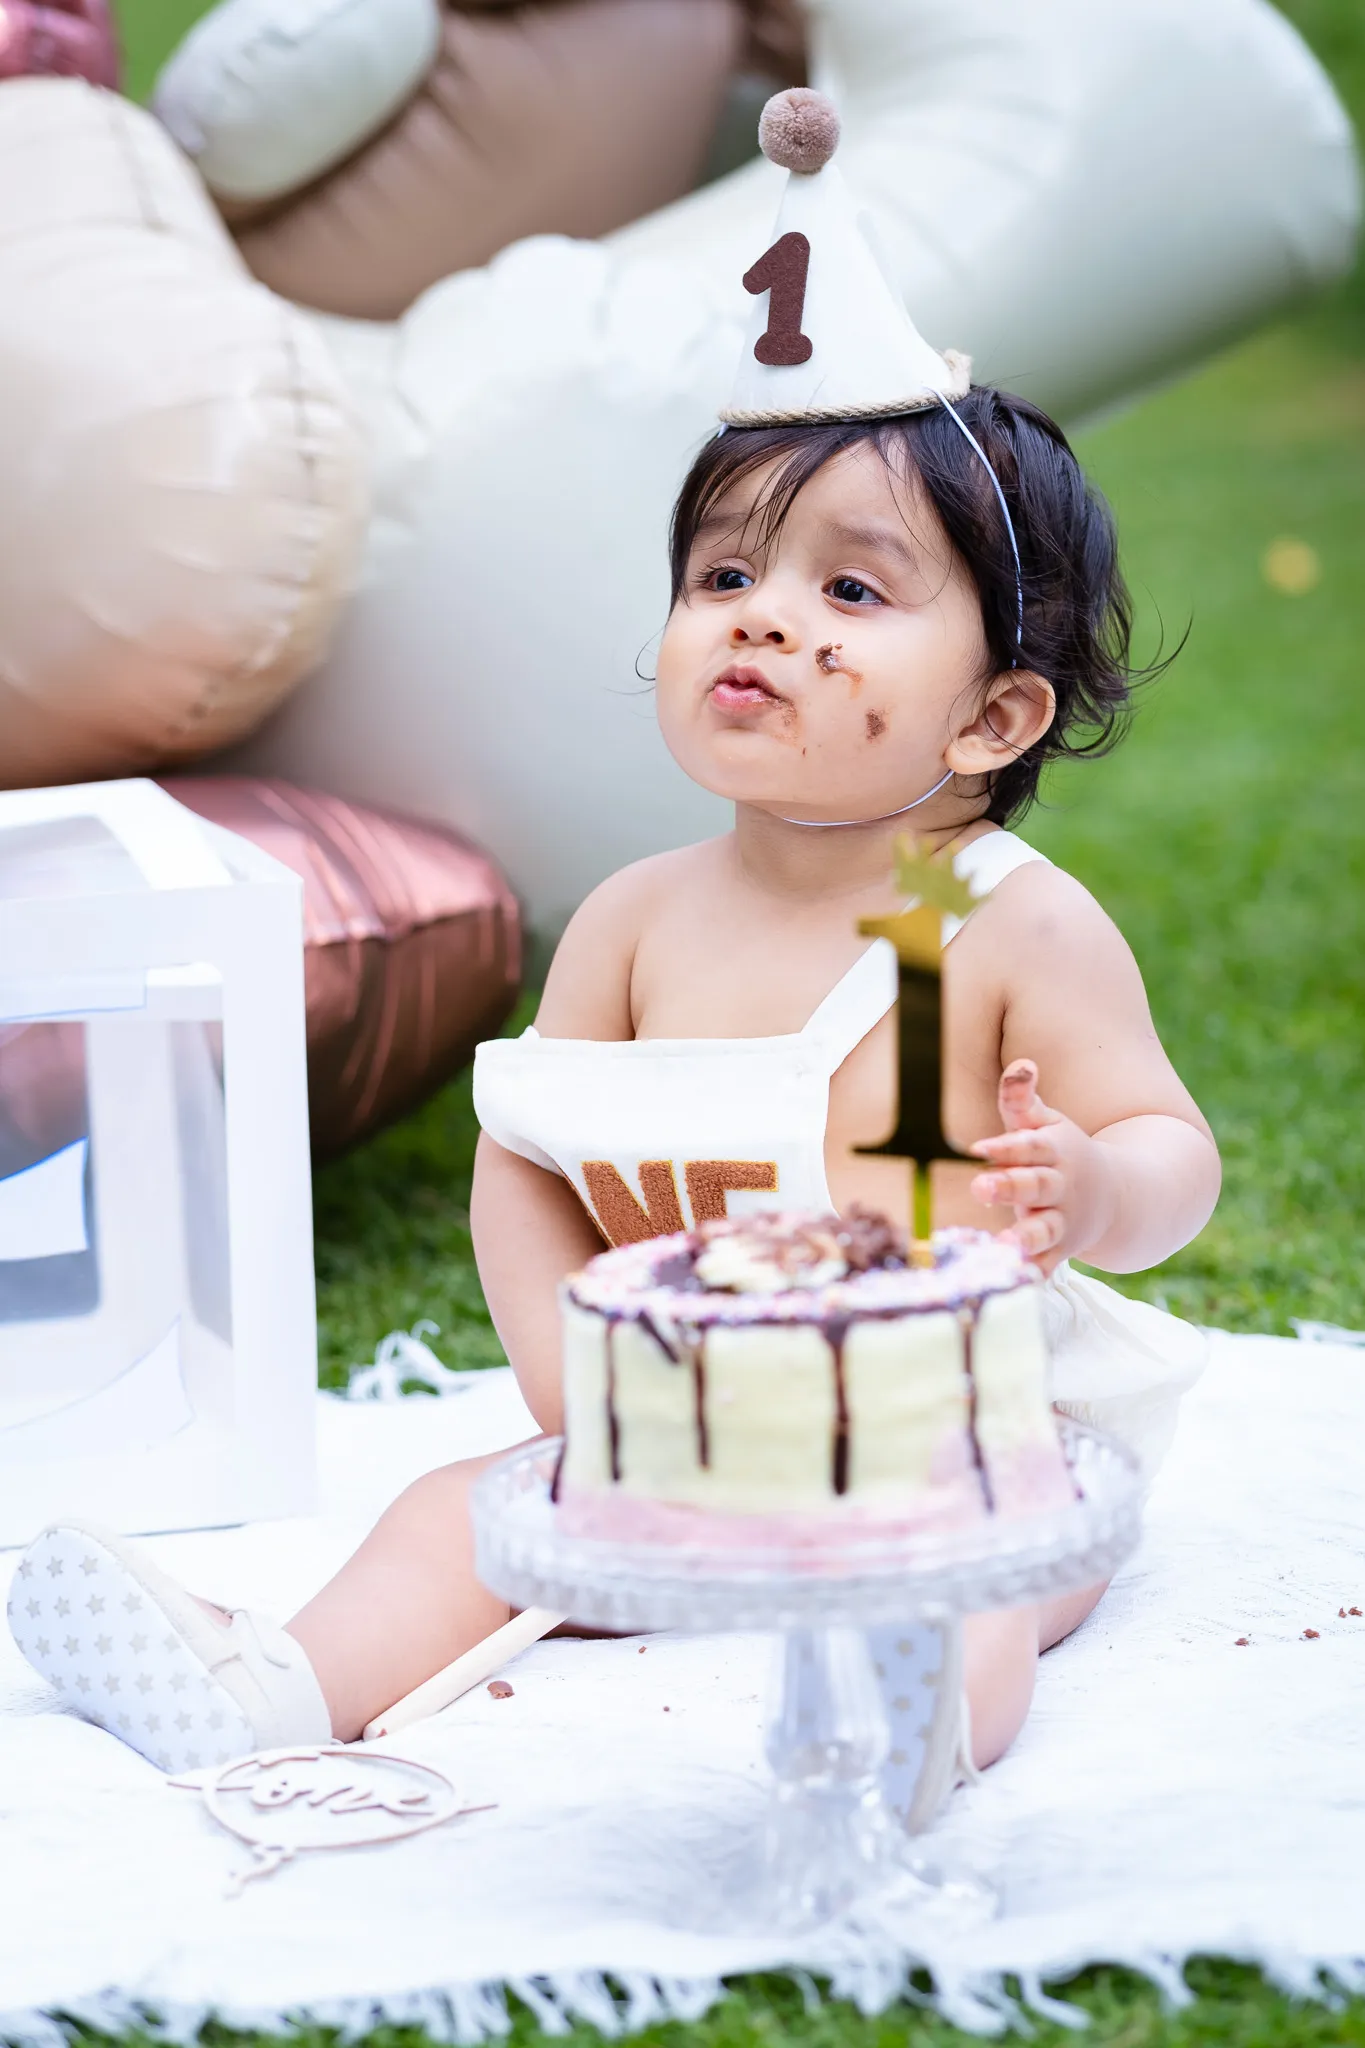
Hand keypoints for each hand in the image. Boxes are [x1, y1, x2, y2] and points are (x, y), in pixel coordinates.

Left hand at [968, 1059, 1116, 1275]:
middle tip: (979, 1185)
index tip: (977, 1147)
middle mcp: (1061, 1186)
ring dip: (1025, 1236)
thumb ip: (1023, 1099)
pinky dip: (1033, 1273)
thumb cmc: (1062, 1153)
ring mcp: (1063, 1220)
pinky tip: (1012, 1278)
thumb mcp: (1045, 1124)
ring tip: (1003, 1242)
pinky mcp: (1061, 1249)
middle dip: (1009, 1186)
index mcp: (1055, 1151)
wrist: (1119, 1197)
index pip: (1029, 1146)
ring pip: (1044, 1229)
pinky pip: (1047, 1265)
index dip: (1006, 1146)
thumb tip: (1022, 1065)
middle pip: (1035, 1185)